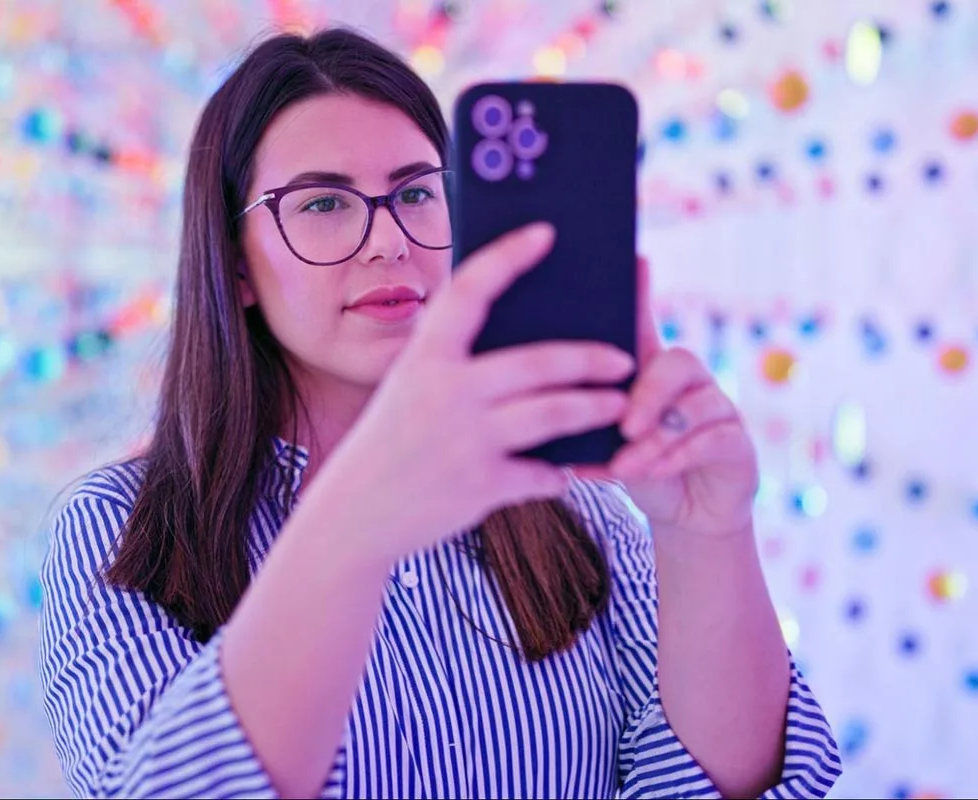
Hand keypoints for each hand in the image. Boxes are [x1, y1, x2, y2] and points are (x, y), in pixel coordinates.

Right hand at [316, 223, 636, 563]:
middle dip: (589, 359)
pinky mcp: (482, 487)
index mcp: (424, 359)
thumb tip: (522, 341)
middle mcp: (446, 393)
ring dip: (593, 407)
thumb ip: (452, 366)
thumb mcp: (406, 390)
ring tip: (616, 404)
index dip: (508, 257)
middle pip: (538, 362)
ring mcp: (467, 441)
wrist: (354, 516)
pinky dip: (558, 473)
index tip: (545, 233)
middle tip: (624, 358)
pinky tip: (565, 471)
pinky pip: (541, 474)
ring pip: (553, 414)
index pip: (469, 290)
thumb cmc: (389, 444)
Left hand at [578, 257, 759, 538]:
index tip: (635, 259)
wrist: (683, 514)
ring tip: (628, 463)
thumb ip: (587, 421)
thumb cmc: (638, 468)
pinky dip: (677, 457)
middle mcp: (687, 379)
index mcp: (649, 370)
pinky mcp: (737, 439)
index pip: (644, 324)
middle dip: (645, 396)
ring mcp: (716, 406)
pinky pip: (711, 438)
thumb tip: (544, 406)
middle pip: (674, 363)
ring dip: (656, 438)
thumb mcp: (605, 442)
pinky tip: (653, 472)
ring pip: (691, 407)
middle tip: (622, 427)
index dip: (642, 292)